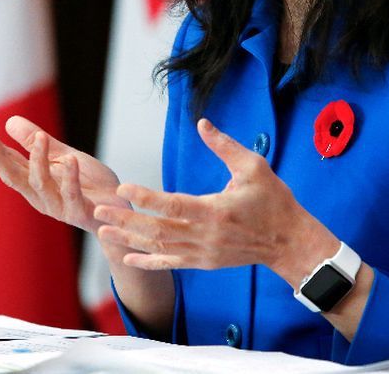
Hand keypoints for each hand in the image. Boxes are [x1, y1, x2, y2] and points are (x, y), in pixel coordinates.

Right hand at [0, 116, 127, 234]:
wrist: (119, 212)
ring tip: (40, 135)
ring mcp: (58, 206)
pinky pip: (72, 194)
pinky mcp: (79, 212)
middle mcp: (40, 196)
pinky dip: (70, 177)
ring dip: (38, 159)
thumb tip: (9, 121)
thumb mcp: (63, 157)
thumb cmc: (90, 184)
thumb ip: (38, 143)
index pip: (7, 163)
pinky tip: (71, 160)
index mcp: (33, 183)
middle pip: (13, 175)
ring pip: (40, 183)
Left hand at [93, 118, 337, 285]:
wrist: (288, 241)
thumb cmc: (273, 200)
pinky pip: (170, 263)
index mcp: (216, 211)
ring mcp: (203, 253)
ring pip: (159, 248)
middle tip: (99, 210)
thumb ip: (225, 146)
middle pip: (158, 229)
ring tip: (103, 231)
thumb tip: (202, 124)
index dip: (146, 198)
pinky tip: (126, 257)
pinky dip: (147, 262)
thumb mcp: (253, 167)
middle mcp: (206, 236)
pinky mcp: (204, 262)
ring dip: (129, 239)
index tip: (123, 188)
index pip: (173, 205)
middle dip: (126, 220)